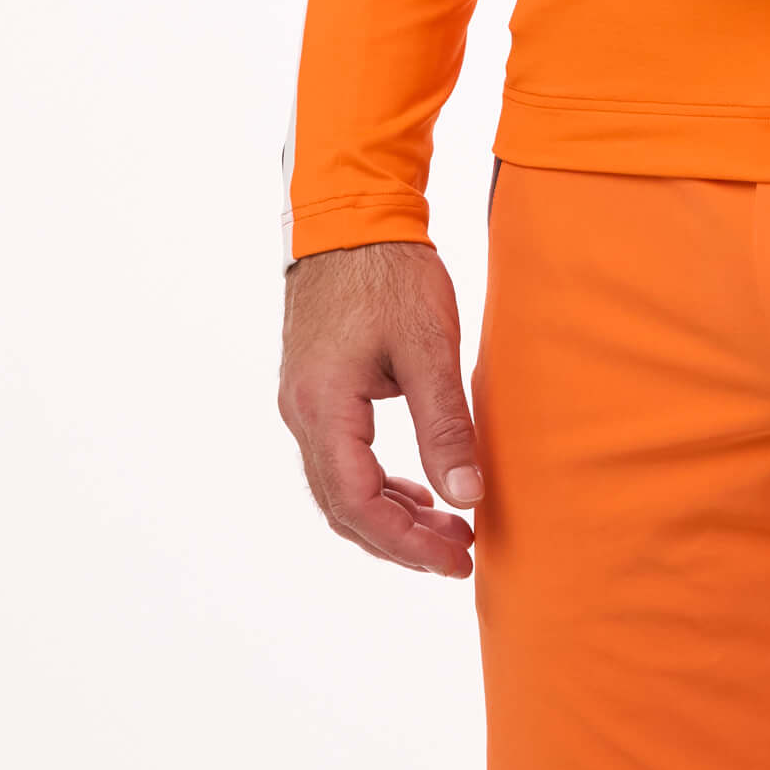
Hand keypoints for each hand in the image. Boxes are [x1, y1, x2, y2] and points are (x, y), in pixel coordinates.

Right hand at [279, 239, 482, 577]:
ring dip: (391, 515)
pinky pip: (341, 457)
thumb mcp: (429, 345)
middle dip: (401, 540)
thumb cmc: (391, 271)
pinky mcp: (316, 388)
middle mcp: (302, 412)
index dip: (407, 542)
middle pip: (343, 506)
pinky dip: (378, 483)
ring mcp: (303, 401)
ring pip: (340, 486)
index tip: (458, 557)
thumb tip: (467, 496)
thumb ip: (445, 424)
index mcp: (325, 406)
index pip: (359, 503)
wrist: (352, 212)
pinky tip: (419, 487)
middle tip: (460, 555)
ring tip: (449, 527)